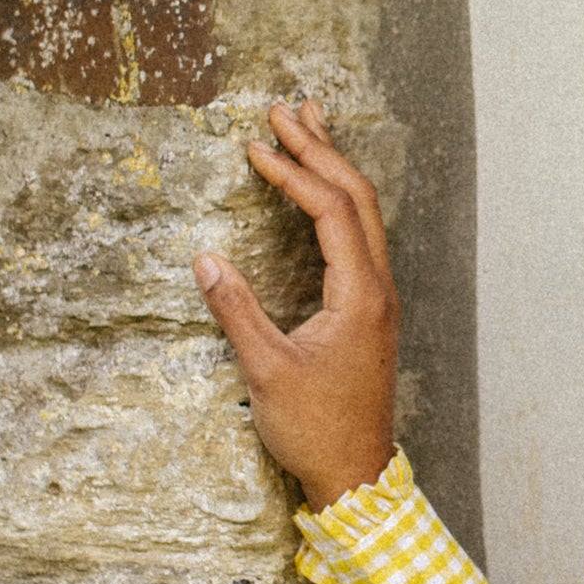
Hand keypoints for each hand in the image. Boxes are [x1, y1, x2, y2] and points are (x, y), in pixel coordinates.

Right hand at [193, 99, 399, 510]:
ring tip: (309, 124)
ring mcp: (378, 298)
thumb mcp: (266, 371)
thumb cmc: (315, 430)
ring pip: (364, 215)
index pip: (332, 211)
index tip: (256, 145)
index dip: (294, 171)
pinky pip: (360, 237)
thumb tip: (205, 260)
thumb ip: (236, 312)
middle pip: (358, 198)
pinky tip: (321, 189)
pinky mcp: (368, 310)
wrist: (356, 475)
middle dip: (321, 149)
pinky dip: (338, 201)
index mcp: (360, 296)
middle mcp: (378, 289)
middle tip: (286, 108)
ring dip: (335, 168)